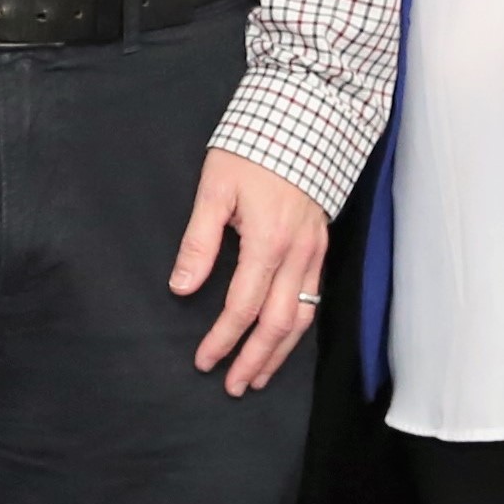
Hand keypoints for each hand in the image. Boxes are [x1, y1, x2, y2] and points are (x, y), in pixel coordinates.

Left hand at [170, 149, 328, 394]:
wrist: (304, 118)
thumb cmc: (253, 149)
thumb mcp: (215, 188)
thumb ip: (198, 240)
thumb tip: (182, 286)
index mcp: (267, 241)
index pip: (242, 306)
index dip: (222, 339)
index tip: (203, 360)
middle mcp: (297, 253)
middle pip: (279, 324)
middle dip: (255, 360)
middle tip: (233, 386)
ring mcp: (314, 251)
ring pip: (303, 317)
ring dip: (279, 352)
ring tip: (258, 376)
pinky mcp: (321, 245)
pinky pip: (314, 297)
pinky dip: (298, 326)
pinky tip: (283, 338)